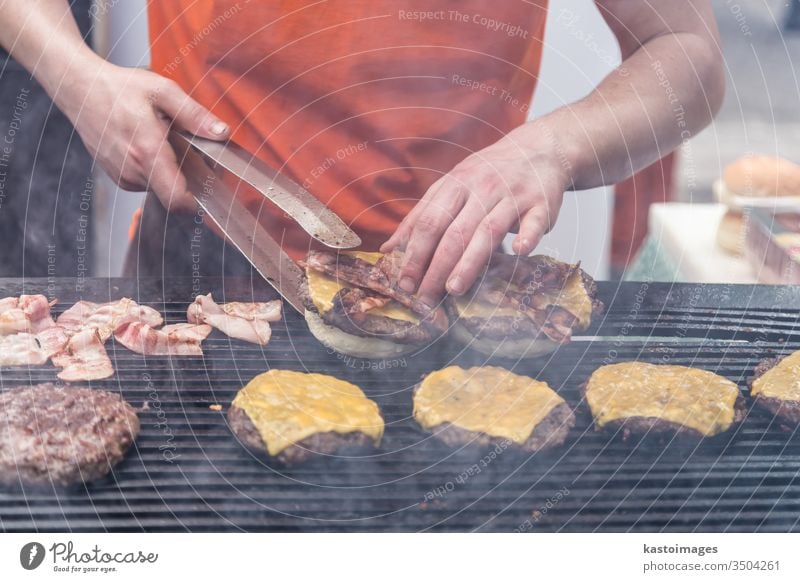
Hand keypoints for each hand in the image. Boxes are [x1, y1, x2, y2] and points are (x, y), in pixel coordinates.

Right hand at [58, 59, 228, 210]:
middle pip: (173, 192)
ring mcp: (123, 176)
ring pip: (160, 187)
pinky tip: (149, 145)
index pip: (176, 200)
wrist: (79, 89)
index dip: (196, 200)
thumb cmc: (119, 88)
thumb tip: (222, 133)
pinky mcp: (117, 177)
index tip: (207, 183)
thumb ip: (194, 115)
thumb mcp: (162, 91)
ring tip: (164, 140)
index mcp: (148, 152)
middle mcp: (133, 171)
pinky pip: (146, 182)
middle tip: (189, 146)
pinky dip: (155, 169)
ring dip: (170, 170)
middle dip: (188, 176)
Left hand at [381, 127, 568, 303]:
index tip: (405, 283)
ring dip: (470, 261)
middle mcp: (482, 189)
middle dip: (437, 267)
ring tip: (454, 288)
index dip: (415, 254)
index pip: (429, 222)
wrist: (537, 149)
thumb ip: (420, 217)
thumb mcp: (450, 186)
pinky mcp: (541, 204)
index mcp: (455, 185)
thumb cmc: (487, 174)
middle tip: (426, 297)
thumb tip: (388, 249)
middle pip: (455, 232)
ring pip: (488, 231)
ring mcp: (512, 195)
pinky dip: (527, 236)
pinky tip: (519, 252)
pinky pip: (534, 222)